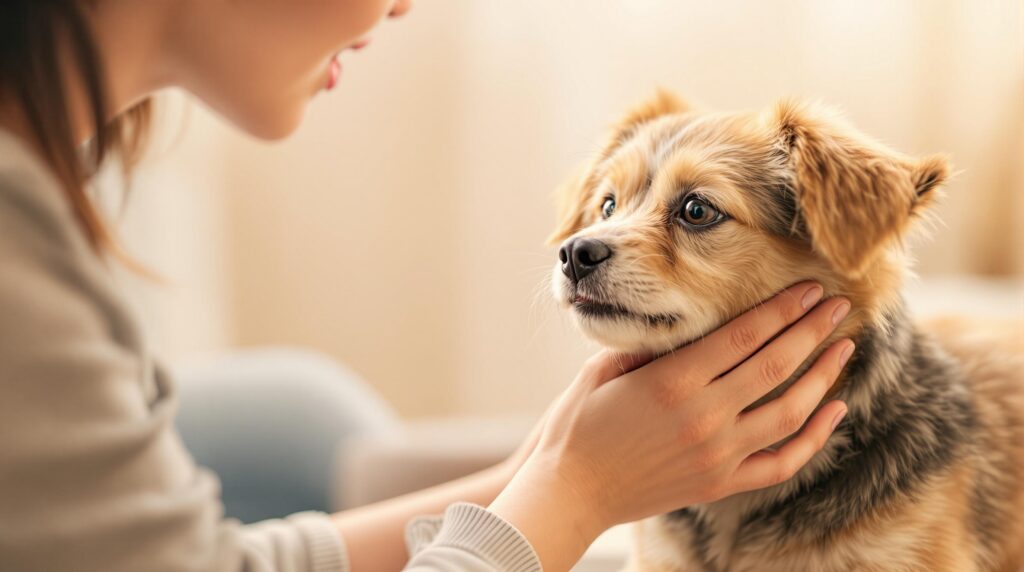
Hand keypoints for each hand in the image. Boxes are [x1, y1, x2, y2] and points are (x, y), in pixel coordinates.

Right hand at [489, 282, 851, 570]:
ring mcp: (718, 454)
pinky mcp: (721, 483)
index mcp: (673, 380)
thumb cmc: (577, 426)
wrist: (570, 491)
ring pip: (791, 411)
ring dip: (824, 376)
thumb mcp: (603, 370)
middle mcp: (704, 415)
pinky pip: (783, 462)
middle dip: (814, 330)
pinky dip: (816, 438)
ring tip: (845, 349)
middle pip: (776, 364)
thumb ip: (647, 345)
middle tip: (840, 306)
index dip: (783, 308)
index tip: (809, 289)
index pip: (745, 334)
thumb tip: (683, 324)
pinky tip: (835, 412)